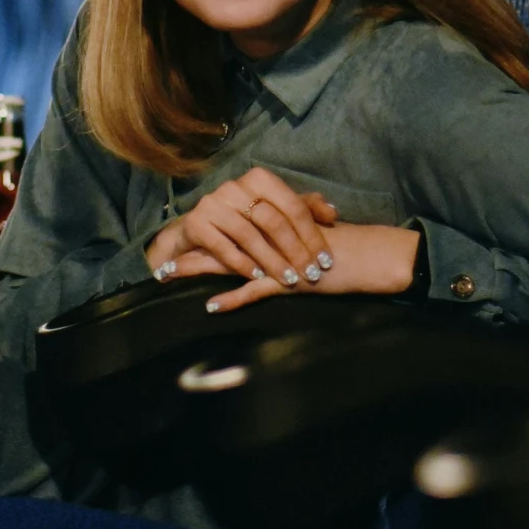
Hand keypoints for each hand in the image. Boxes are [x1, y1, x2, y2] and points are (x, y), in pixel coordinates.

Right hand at [146, 167, 338, 293]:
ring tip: (288, 279)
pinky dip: (243, 264)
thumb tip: (334, 212)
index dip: (312, 234)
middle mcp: (235, 186)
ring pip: (249, 235)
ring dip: (272, 260)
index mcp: (259, 179)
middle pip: (273, 221)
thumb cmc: (243, 218)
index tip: (326, 260)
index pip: (293, 206)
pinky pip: (224, 247)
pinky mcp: (197, 223)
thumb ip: (303, 207)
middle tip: (310, 274)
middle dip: (295, 250)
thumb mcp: (274, 209)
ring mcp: (213, 204)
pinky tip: (258, 277)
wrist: (198, 227)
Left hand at [193, 218, 422, 313]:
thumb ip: (283, 228)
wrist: (367, 255)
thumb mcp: (304, 233)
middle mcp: (271, 235)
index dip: (205, 232)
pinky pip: (255, 290)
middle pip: (222, 239)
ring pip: (230, 261)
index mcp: (272, 223)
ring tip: (170, 275)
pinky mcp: (289, 281)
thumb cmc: (339, 246)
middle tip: (161, 258)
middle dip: (191, 250)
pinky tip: (212, 305)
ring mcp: (278, 258)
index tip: (176, 238)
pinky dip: (233, 299)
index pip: (231, 224)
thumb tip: (258, 224)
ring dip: (199, 270)